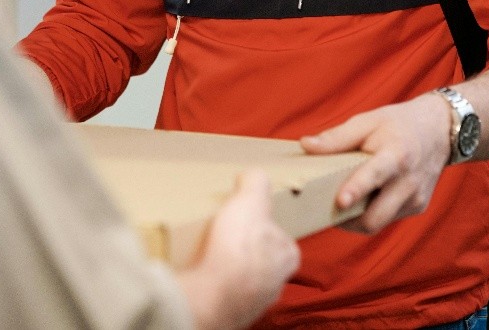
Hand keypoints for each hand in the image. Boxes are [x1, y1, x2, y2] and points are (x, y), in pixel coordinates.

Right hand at [175, 171, 300, 329]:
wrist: (214, 293)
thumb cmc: (239, 248)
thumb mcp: (251, 199)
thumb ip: (256, 182)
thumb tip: (252, 175)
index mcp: (287, 256)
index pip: (282, 238)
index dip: (265, 226)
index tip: (249, 220)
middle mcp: (275, 284)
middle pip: (263, 261)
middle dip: (246, 251)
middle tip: (226, 237)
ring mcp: (252, 302)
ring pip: (243, 281)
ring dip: (228, 270)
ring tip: (209, 253)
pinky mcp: (229, 313)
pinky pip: (222, 294)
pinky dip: (213, 284)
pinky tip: (201, 272)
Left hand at [299, 94, 452, 234]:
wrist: (440, 131)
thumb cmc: (398, 124)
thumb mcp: (368, 121)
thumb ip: (337, 137)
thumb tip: (305, 145)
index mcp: (397, 155)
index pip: (375, 176)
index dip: (357, 190)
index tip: (340, 201)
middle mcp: (409, 182)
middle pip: (375, 216)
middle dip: (347, 220)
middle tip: (323, 210)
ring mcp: (415, 198)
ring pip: (379, 223)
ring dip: (356, 219)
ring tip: (339, 205)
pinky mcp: (417, 207)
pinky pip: (388, 219)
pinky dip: (371, 213)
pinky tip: (363, 199)